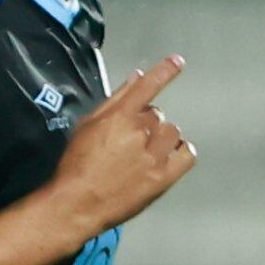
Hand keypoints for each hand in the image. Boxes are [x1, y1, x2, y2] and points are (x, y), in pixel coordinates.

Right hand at [47, 56, 194, 231]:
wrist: (77, 203)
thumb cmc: (77, 165)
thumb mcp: (88, 125)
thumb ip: (115, 99)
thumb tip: (137, 77)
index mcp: (119, 117)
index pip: (147, 87)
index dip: (165, 71)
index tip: (178, 61)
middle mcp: (139, 132)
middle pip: (158, 114)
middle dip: (147, 123)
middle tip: (131, 141)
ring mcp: (154, 156)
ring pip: (172, 132)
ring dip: (162, 138)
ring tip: (145, 153)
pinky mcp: (163, 177)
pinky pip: (187, 155)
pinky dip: (181, 152)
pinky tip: (168, 157)